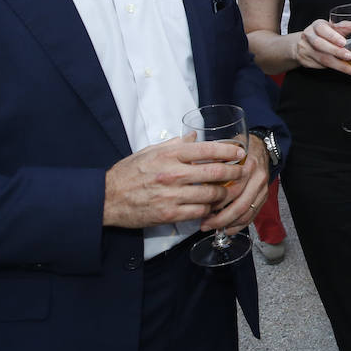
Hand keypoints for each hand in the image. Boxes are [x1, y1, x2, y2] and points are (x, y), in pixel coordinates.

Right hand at [102, 138, 244, 228]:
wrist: (107, 198)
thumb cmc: (128, 173)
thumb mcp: (150, 151)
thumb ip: (174, 144)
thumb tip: (194, 135)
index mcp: (169, 155)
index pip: (208, 149)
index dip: (229, 151)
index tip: (240, 152)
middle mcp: (173, 173)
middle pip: (216, 172)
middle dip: (235, 173)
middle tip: (242, 173)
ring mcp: (172, 195)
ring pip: (211, 194)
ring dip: (224, 194)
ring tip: (229, 192)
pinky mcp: (169, 214)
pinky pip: (199, 212)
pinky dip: (209, 209)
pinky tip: (212, 207)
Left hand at [200, 134, 270, 233]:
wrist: (261, 146)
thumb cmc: (240, 149)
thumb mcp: (225, 150)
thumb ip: (212, 162)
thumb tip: (192, 176)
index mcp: (248, 166)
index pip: (232, 189)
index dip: (216, 201)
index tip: (201, 208)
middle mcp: (257, 178)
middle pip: (240, 205)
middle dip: (221, 218)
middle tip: (205, 224)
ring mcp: (262, 188)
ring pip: (247, 212)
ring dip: (229, 223)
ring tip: (213, 227)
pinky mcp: (264, 196)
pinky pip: (252, 215)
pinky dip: (239, 224)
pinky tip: (227, 228)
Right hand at [293, 18, 350, 73]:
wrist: (305, 45)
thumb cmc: (328, 34)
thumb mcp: (340, 28)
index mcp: (318, 25)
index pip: (324, 28)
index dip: (333, 36)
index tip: (344, 42)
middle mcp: (311, 36)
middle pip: (320, 43)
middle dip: (335, 50)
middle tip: (349, 55)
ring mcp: (308, 49)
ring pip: (323, 57)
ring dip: (339, 63)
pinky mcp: (309, 60)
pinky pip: (324, 66)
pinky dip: (339, 69)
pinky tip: (350, 71)